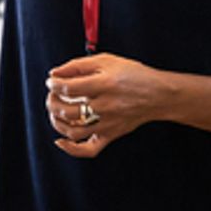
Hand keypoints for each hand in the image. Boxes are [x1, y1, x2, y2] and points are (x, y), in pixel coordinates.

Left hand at [45, 53, 171, 158]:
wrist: (159, 95)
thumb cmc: (134, 75)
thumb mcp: (107, 61)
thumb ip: (78, 65)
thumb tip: (54, 73)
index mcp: (105, 85)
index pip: (68, 88)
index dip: (54, 84)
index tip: (52, 81)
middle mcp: (106, 106)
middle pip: (67, 111)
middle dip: (52, 102)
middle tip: (52, 95)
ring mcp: (108, 124)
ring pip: (73, 131)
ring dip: (57, 122)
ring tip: (55, 111)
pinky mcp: (111, 135)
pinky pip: (90, 150)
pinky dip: (72, 149)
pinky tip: (61, 141)